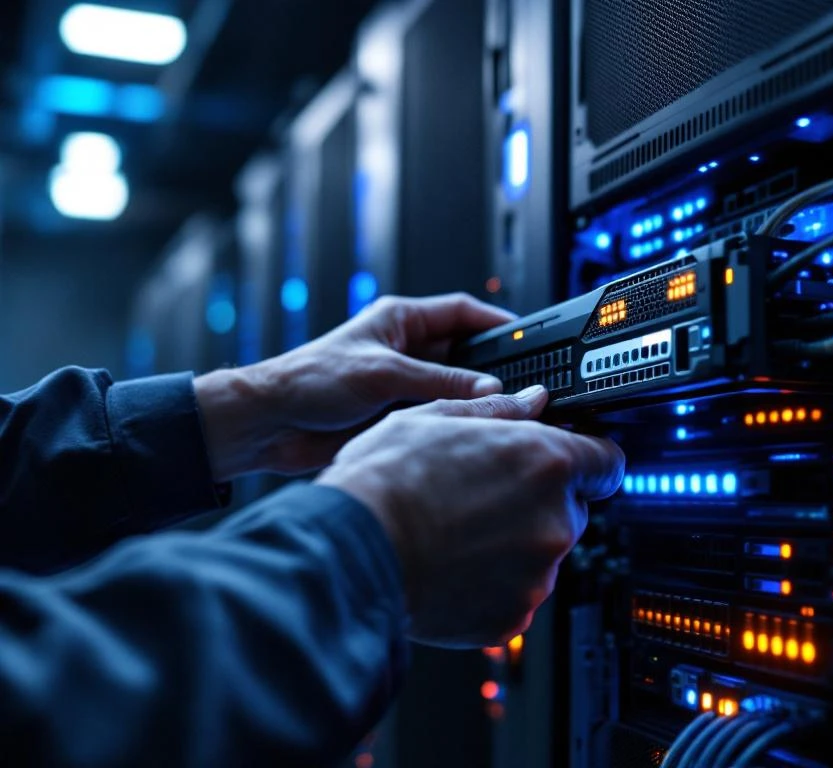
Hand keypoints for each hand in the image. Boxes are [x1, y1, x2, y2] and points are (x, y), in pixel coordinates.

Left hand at [195, 294, 513, 480]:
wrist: (270, 424)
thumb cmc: (309, 380)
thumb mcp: (383, 373)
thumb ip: (439, 382)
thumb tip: (488, 389)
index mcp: (400, 320)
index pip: (461, 312)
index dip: (496, 321)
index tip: (527, 337)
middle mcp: (404, 349)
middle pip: (464, 353)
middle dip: (491, 368)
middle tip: (522, 383)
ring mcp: (401, 383)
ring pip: (453, 389)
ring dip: (470, 400)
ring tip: (500, 411)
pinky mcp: (394, 414)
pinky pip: (436, 416)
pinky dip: (452, 423)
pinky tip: (469, 433)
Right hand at [316, 386, 624, 647]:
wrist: (351, 554)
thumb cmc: (385, 482)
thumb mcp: (435, 418)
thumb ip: (498, 410)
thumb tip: (532, 400)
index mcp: (544, 462)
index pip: (607, 461)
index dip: (588, 458)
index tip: (572, 461)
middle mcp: (553, 521)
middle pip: (573, 508)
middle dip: (541, 500)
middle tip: (486, 494)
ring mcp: (537, 575)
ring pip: (543, 552)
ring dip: (516, 543)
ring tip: (459, 530)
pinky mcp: (513, 616)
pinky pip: (518, 594)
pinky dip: (495, 583)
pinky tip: (454, 564)